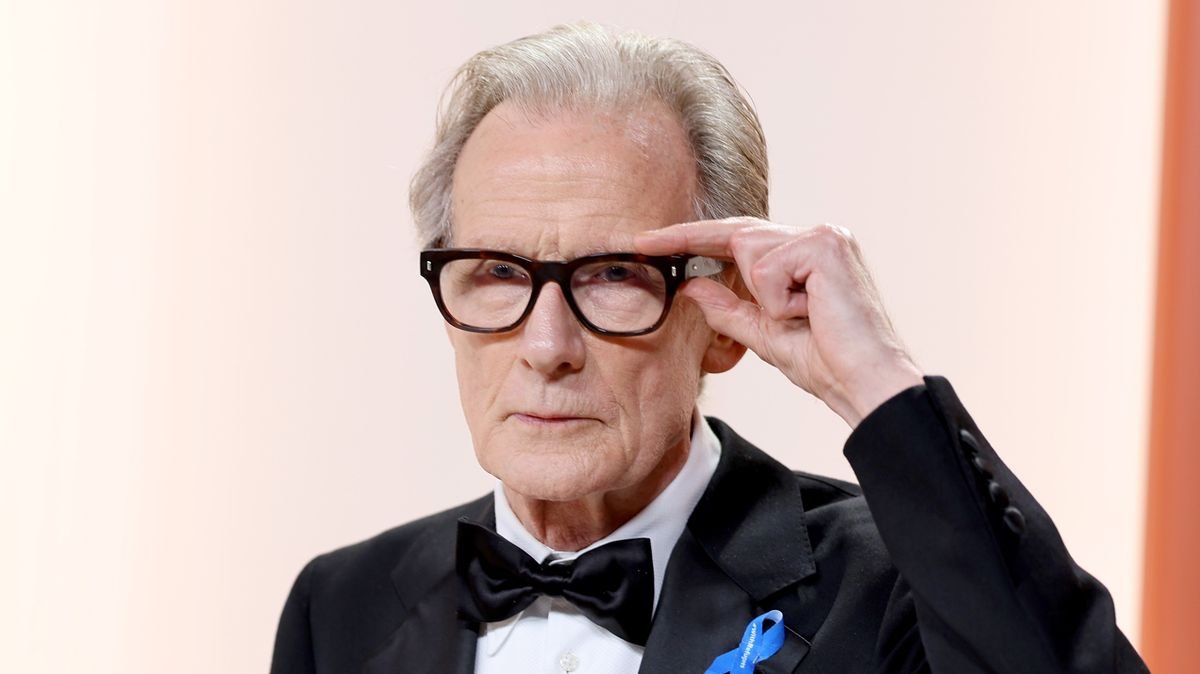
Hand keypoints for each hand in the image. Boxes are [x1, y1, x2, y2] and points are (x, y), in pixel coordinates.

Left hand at [636, 217, 922, 427]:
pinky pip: (767, 269)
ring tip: (802, 318)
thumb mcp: (764, 334)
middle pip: (738, 233)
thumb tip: (690, 286)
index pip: (739, 238)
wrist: (866, 384)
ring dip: (764, 299)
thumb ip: (729, 308)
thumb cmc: (827, 363)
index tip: (649, 241)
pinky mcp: (825, 245)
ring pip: (750, 251)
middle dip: (687, 238)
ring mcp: (823, 236)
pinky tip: (811, 313)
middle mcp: (816, 237)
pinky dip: (778, 301)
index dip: (693, 238)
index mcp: (805, 254)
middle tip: (641, 241)